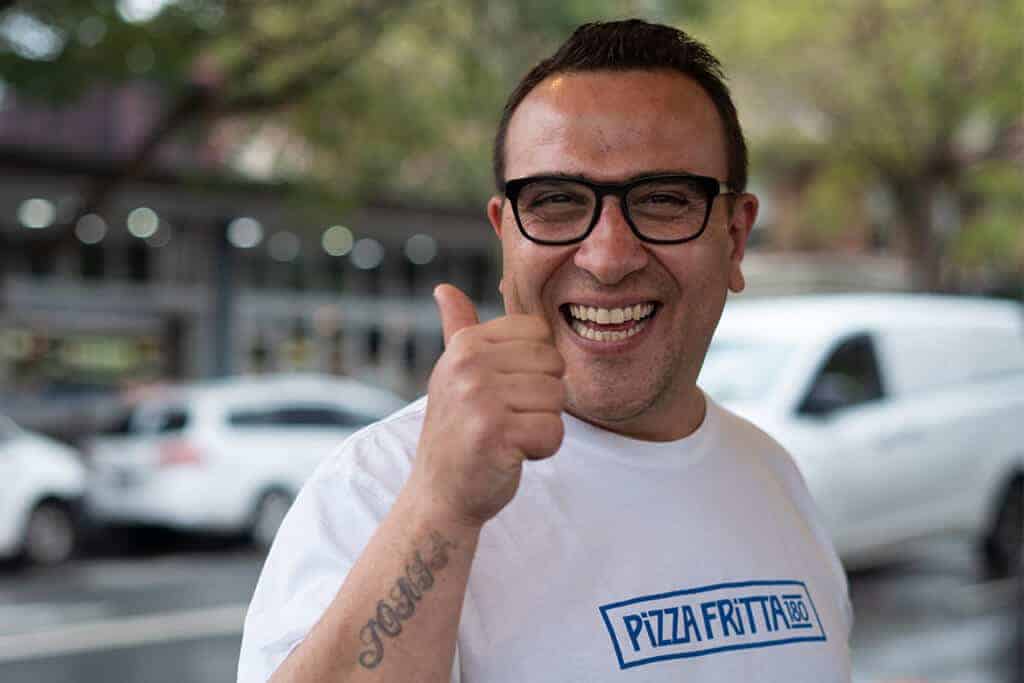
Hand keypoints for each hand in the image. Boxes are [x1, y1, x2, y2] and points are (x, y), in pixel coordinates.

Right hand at [410, 284, 566, 528]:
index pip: (539, 334)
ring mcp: (479, 398)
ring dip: (540, 425)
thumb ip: (458, 329)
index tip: (504, 391)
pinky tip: (512, 454)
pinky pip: (553, 432)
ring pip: (556, 399)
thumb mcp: (454, 373)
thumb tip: (444, 289)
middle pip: (553, 365)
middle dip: (540, 398)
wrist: (440, 493)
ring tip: (506, 436)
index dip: (535, 367)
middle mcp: (468, 365)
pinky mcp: (494, 434)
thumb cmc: (458, 430)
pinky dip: (542, 450)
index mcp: (465, 345)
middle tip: (505, 419)